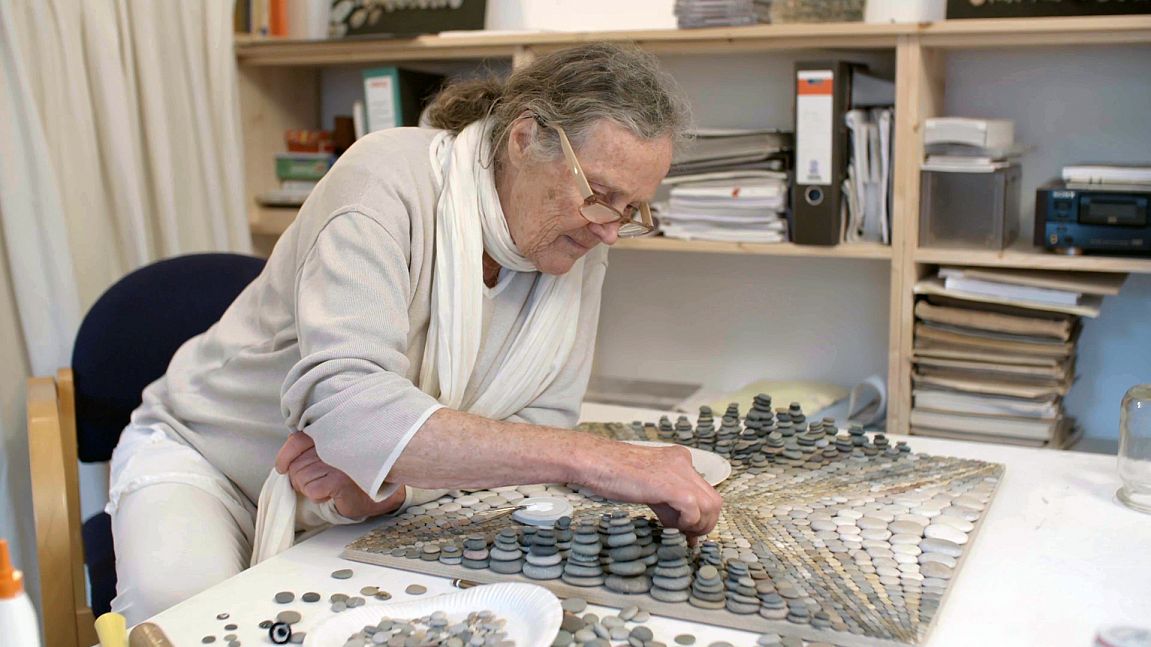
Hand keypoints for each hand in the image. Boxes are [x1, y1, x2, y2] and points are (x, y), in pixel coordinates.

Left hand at [274, 432, 405, 517]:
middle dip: (300, 476)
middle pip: (295, 464)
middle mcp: (333, 442)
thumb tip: (287, 459)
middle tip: (318, 480)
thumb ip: (314, 447)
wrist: (384, 490)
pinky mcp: (338, 480)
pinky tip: (333, 492)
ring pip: (300, 478)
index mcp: (331, 431)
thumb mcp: (335, 451)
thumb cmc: (358, 470)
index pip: (296, 441)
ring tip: (328, 485)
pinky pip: (311, 490)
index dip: (285, 456)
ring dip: (309, 487)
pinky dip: (318, 496)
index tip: (282, 466)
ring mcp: (336, 460)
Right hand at [576, 440, 722, 537]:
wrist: (595, 461)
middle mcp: (684, 462)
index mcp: (680, 460)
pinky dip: (687, 523)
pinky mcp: (670, 485)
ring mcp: (679, 472)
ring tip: (678, 532)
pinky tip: (671, 526)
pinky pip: (694, 509)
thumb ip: (670, 507)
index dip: (701, 517)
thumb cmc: (614, 475)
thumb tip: (687, 534)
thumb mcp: (650, 489)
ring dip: (698, 526)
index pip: (705, 492)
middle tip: (687, 537)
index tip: (688, 533)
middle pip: (715, 500)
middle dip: (705, 524)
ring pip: (711, 506)